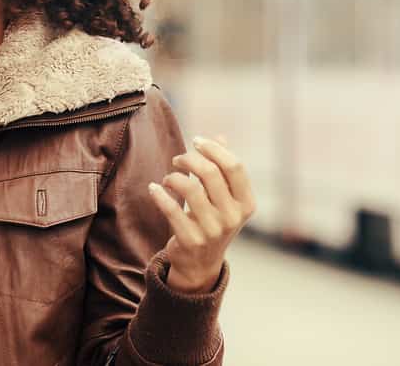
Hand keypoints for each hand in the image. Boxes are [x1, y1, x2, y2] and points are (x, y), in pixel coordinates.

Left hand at [148, 135, 255, 292]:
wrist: (200, 263)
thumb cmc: (211, 219)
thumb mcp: (223, 197)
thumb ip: (222, 169)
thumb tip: (220, 137)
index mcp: (246, 203)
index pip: (234, 166)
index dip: (214, 149)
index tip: (196, 141)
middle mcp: (232, 217)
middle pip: (211, 173)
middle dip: (190, 158)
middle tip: (177, 159)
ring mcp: (212, 230)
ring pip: (190, 188)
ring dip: (174, 177)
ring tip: (168, 178)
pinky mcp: (190, 240)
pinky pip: (171, 209)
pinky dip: (159, 194)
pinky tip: (154, 188)